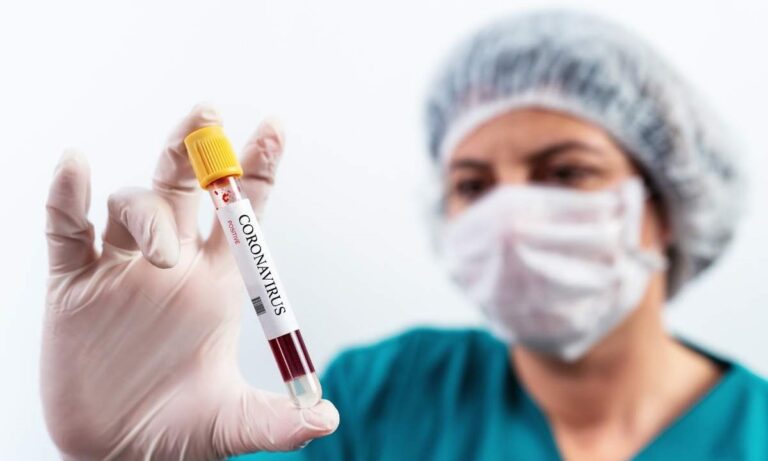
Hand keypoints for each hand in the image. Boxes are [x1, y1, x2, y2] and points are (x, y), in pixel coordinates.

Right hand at [42, 104, 338, 460]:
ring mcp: (121, 268)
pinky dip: (67, 197)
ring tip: (163, 256)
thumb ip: (278, 422)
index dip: (257, 165)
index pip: (241, 209)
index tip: (275, 128)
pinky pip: (65, 228)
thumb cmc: (180, 431)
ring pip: (133, 203)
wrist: (118, 453)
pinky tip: (76, 168)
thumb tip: (327, 421)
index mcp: (217, 279)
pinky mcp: (74, 285)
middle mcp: (172, 263)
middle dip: (197, 148)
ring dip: (149, 212)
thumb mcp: (234, 425)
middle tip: (207, 113)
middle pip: (186, 186)